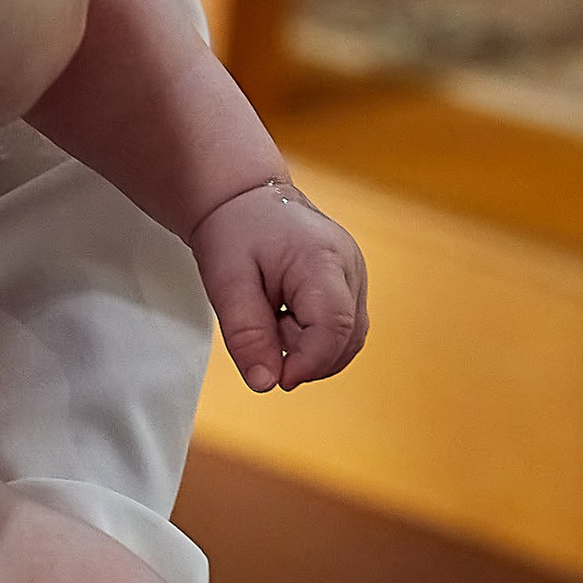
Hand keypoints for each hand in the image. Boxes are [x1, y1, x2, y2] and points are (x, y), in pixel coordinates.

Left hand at [190, 183, 368, 391]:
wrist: (244, 199)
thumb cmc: (235, 229)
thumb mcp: (226, 284)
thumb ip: (246, 336)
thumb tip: (265, 383)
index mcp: (323, 260)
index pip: (335, 328)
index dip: (309, 363)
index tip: (278, 377)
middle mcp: (351, 267)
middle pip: (346, 340)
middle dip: (305, 357)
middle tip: (266, 335)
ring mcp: (356, 276)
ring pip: (348, 340)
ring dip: (310, 349)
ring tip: (275, 320)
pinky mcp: (350, 285)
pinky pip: (342, 329)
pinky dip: (314, 338)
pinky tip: (286, 319)